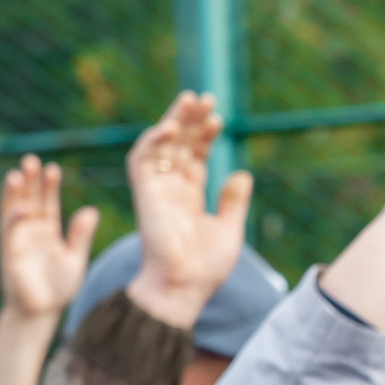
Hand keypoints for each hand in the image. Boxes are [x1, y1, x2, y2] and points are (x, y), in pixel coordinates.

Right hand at [0, 155, 101, 321]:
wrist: (42, 313)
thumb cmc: (58, 287)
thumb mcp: (75, 258)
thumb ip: (81, 236)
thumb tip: (91, 210)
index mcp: (47, 230)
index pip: (48, 201)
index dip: (49, 185)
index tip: (54, 168)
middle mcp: (30, 231)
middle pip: (29, 200)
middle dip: (30, 181)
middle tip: (32, 159)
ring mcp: (18, 241)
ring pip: (14, 211)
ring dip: (14, 194)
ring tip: (17, 173)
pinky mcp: (10, 254)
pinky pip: (10, 235)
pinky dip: (15, 221)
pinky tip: (23, 209)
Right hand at [124, 92, 253, 329]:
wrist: (184, 287)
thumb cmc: (205, 268)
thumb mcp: (229, 229)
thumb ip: (233, 201)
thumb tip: (242, 172)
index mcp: (189, 197)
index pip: (195, 156)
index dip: (205, 136)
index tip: (219, 119)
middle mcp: (171, 189)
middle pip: (178, 144)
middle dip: (190, 120)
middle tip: (205, 97)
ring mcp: (156, 190)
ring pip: (160, 145)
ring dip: (173, 121)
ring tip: (191, 100)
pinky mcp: (144, 194)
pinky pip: (141, 159)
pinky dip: (152, 140)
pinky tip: (172, 127)